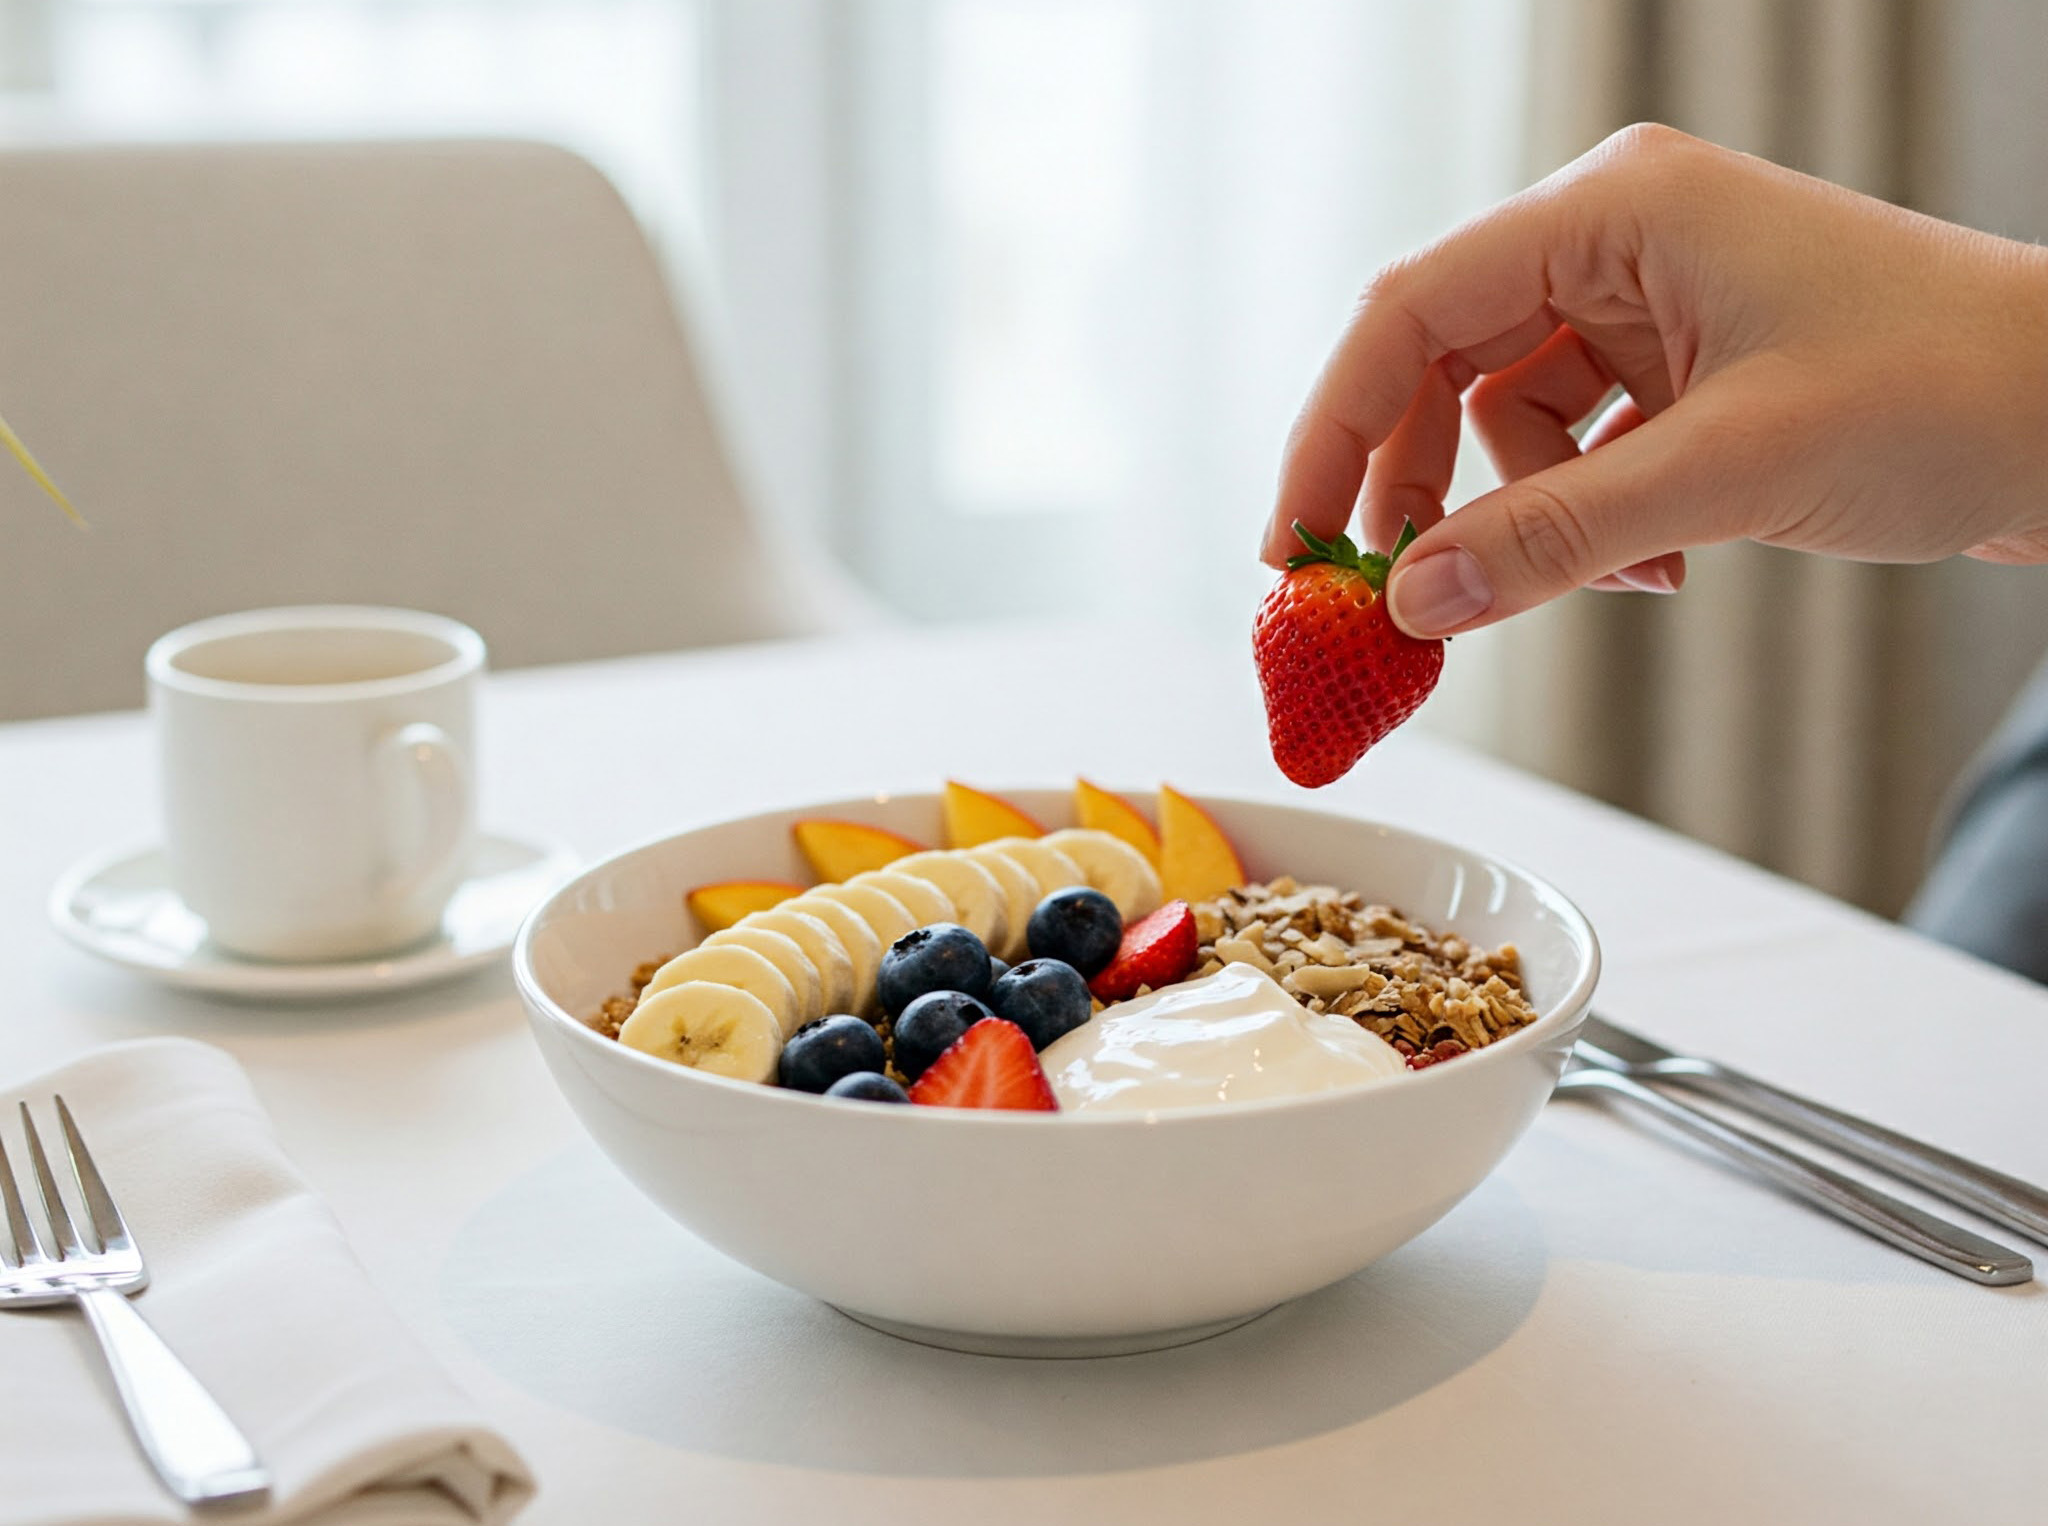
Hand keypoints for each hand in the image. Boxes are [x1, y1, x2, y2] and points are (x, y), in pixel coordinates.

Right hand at [1261, 124, 2047, 636]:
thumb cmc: (1947, 392)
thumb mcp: (1726, 472)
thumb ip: (1552, 537)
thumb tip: (1408, 603)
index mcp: (1614, 207)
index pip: (1409, 310)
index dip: (1331, 431)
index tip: (1290, 546)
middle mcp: (1616, 238)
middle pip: (1440, 365)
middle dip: (1417, 488)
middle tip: (1394, 598)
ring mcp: (1649, 300)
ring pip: (1502, 420)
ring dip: (1524, 517)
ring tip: (1608, 576)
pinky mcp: (1680, 364)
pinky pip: (1572, 447)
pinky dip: (1587, 518)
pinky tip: (1654, 562)